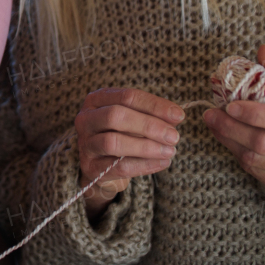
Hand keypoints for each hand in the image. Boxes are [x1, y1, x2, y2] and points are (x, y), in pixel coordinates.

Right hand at [75, 88, 183, 218]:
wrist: (100, 165)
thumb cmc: (121, 135)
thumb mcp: (132, 120)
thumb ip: (151, 115)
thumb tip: (175, 117)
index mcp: (97, 99)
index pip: (127, 96)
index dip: (154, 105)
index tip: (178, 116)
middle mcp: (86, 119)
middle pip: (115, 116)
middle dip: (148, 126)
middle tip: (174, 136)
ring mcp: (85, 143)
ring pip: (113, 142)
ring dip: (145, 147)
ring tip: (170, 151)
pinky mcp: (90, 167)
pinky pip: (118, 166)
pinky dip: (144, 165)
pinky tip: (162, 163)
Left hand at [204, 44, 264, 196]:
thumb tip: (263, 50)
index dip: (255, 114)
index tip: (230, 104)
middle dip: (232, 128)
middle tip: (210, 114)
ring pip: (257, 159)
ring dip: (229, 141)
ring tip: (214, 124)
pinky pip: (257, 172)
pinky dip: (237, 155)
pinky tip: (228, 139)